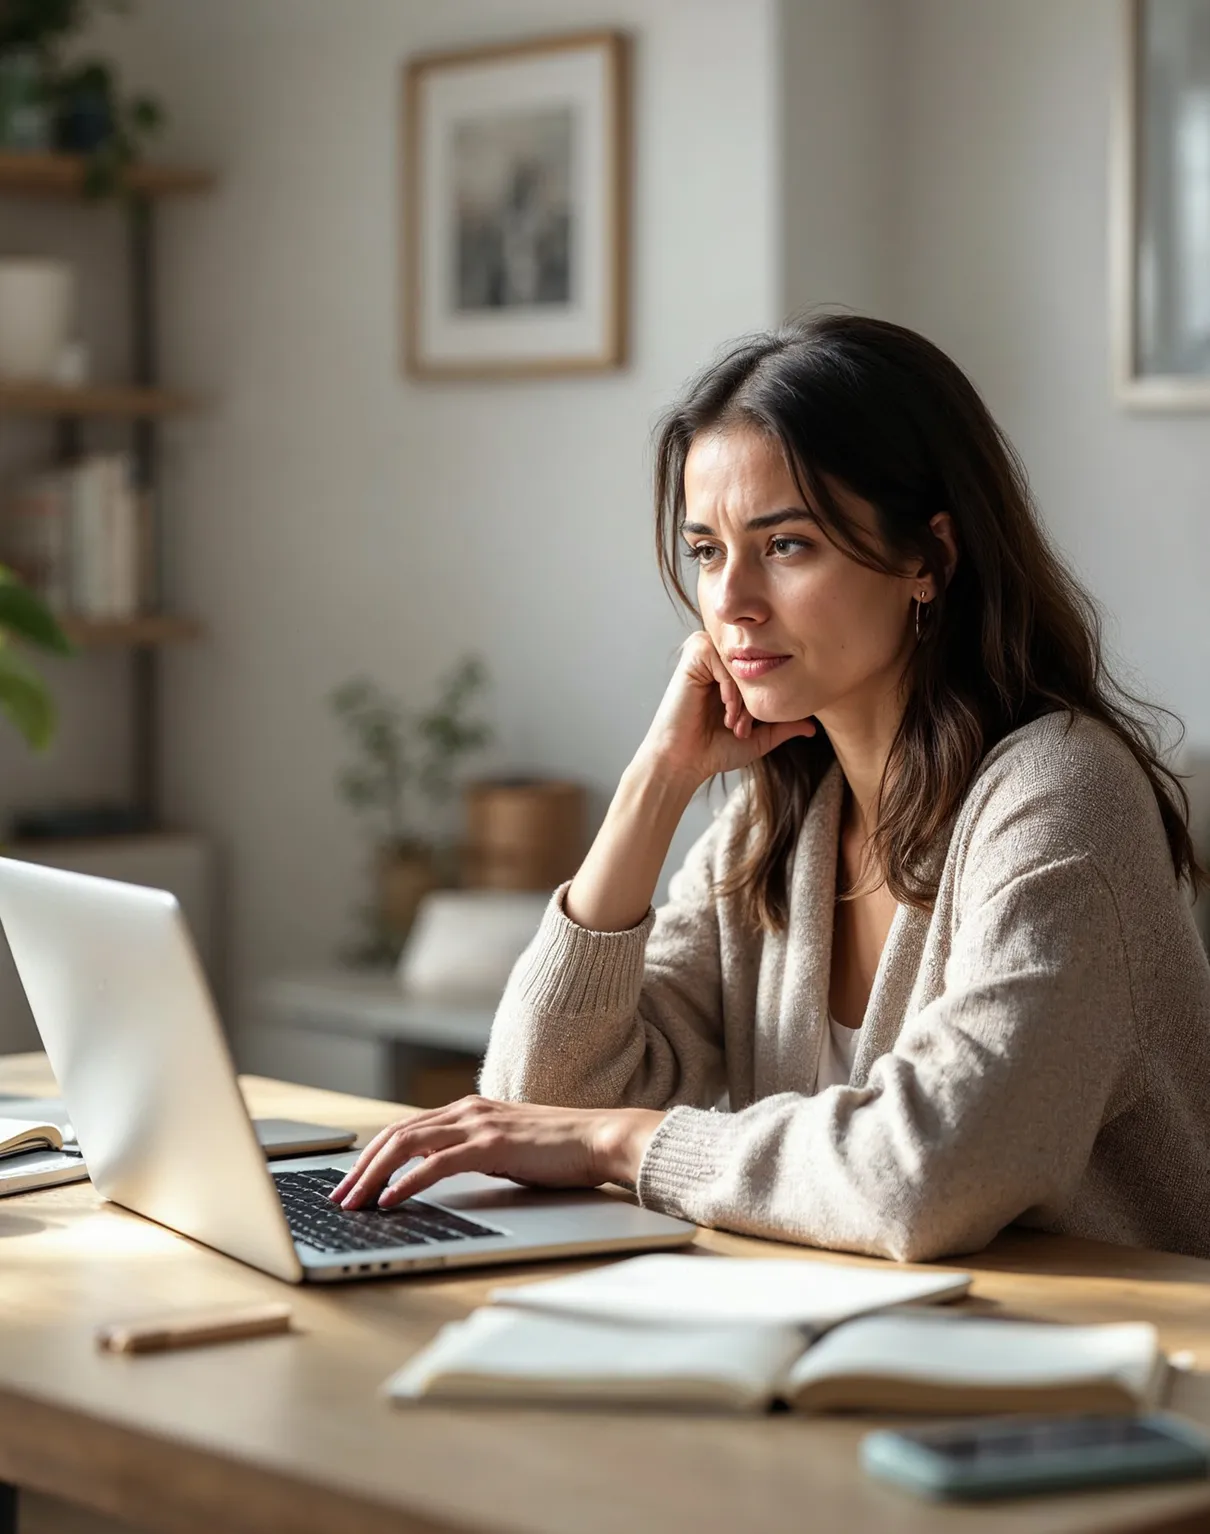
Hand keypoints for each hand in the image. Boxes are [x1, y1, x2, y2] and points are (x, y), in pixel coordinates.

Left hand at [328, 1097, 664, 1209]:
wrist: (600, 1138)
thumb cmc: (560, 1150)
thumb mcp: (506, 1148)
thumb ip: (473, 1152)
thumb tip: (438, 1174)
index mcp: (468, 1110)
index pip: (405, 1129)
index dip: (371, 1156)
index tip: (351, 1183)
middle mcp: (467, 1110)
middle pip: (395, 1135)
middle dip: (360, 1168)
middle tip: (338, 1197)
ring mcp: (478, 1124)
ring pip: (407, 1144)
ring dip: (373, 1176)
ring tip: (353, 1202)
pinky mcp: (491, 1144)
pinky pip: (436, 1162)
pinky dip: (406, 1182)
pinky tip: (389, 1200)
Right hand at [637, 630, 814, 789]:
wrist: (684, 762)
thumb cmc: (714, 751)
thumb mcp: (759, 738)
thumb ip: (783, 727)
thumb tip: (813, 727)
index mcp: (731, 676)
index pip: (763, 669)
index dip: (761, 699)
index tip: (747, 730)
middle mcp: (718, 662)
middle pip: (752, 662)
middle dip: (751, 697)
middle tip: (740, 726)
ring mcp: (704, 658)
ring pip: (738, 659)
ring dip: (739, 691)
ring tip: (731, 720)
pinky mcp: (691, 657)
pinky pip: (719, 656)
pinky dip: (727, 684)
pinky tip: (723, 708)